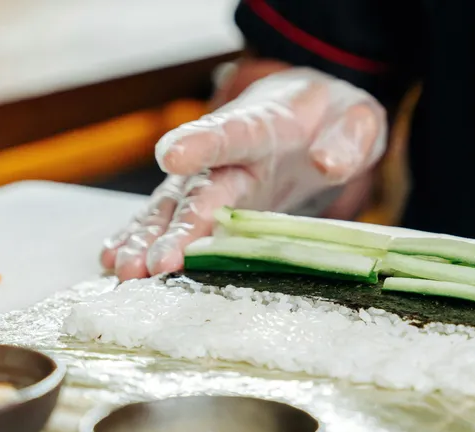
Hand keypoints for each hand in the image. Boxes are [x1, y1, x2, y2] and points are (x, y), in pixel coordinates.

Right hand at [101, 67, 386, 279]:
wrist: (317, 115)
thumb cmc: (336, 117)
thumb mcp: (359, 120)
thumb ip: (347, 140)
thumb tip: (326, 162)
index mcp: (264, 126)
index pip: (232, 132)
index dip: (202, 143)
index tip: (172, 155)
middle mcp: (228, 155)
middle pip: (197, 188)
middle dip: (176, 226)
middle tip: (154, 264)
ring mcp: (212, 179)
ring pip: (172, 208)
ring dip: (148, 239)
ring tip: (125, 272)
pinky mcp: (208, 202)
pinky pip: (169, 220)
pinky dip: (142, 239)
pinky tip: (115, 263)